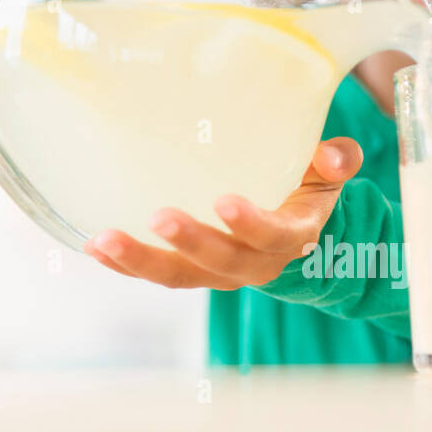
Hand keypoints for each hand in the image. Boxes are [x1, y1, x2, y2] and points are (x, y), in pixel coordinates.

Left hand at [82, 137, 363, 288]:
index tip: (226, 202)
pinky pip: (158, 274)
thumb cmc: (307, 189)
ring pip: (181, 276)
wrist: (292, 230)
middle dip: (191, 243)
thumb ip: (337, 160)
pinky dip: (126, 265)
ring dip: (142, 261)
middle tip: (160, 217)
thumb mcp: (328, 173)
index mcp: (292, 236)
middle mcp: (254, 263)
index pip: (275, 237)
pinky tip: (94, 246)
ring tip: (105, 240)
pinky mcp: (190, 271)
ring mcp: (218, 272)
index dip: (251, 225)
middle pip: (222, 262)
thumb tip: (334, 155)